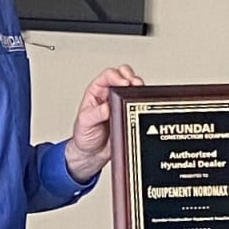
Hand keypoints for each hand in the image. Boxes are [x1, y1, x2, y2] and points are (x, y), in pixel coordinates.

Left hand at [65, 65, 143, 181]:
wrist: (93, 153)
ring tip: (140, 92)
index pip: (107, 75)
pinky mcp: (130, 113)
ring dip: (139, 88)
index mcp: (96, 91)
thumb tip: (106, 107)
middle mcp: (110, 94)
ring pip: (134, 88)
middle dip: (131, 77)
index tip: (123, 83)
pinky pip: (139, 104)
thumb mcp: (85, 123)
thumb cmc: (85, 135)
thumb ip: (95, 115)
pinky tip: (143, 105)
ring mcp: (121, 103)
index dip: (116, 76)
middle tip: (134, 84)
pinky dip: (143, 102)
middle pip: (124, 75)